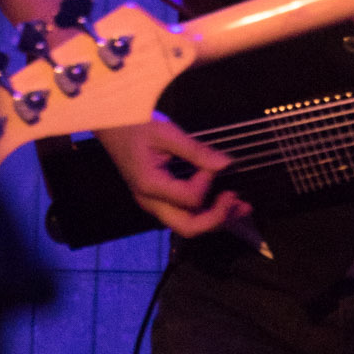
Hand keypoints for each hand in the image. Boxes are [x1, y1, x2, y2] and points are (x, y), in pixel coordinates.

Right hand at [102, 114, 255, 239]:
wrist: (111, 127)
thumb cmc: (136, 126)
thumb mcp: (166, 132)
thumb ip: (195, 151)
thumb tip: (225, 164)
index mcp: (150, 185)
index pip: (190, 199)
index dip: (208, 183)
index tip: (214, 163)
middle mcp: (151, 202)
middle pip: (188, 227)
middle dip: (217, 219)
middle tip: (237, 200)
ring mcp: (154, 204)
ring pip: (188, 225)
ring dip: (217, 219)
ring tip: (242, 207)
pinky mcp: (159, 200)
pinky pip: (184, 214)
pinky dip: (206, 212)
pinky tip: (224, 203)